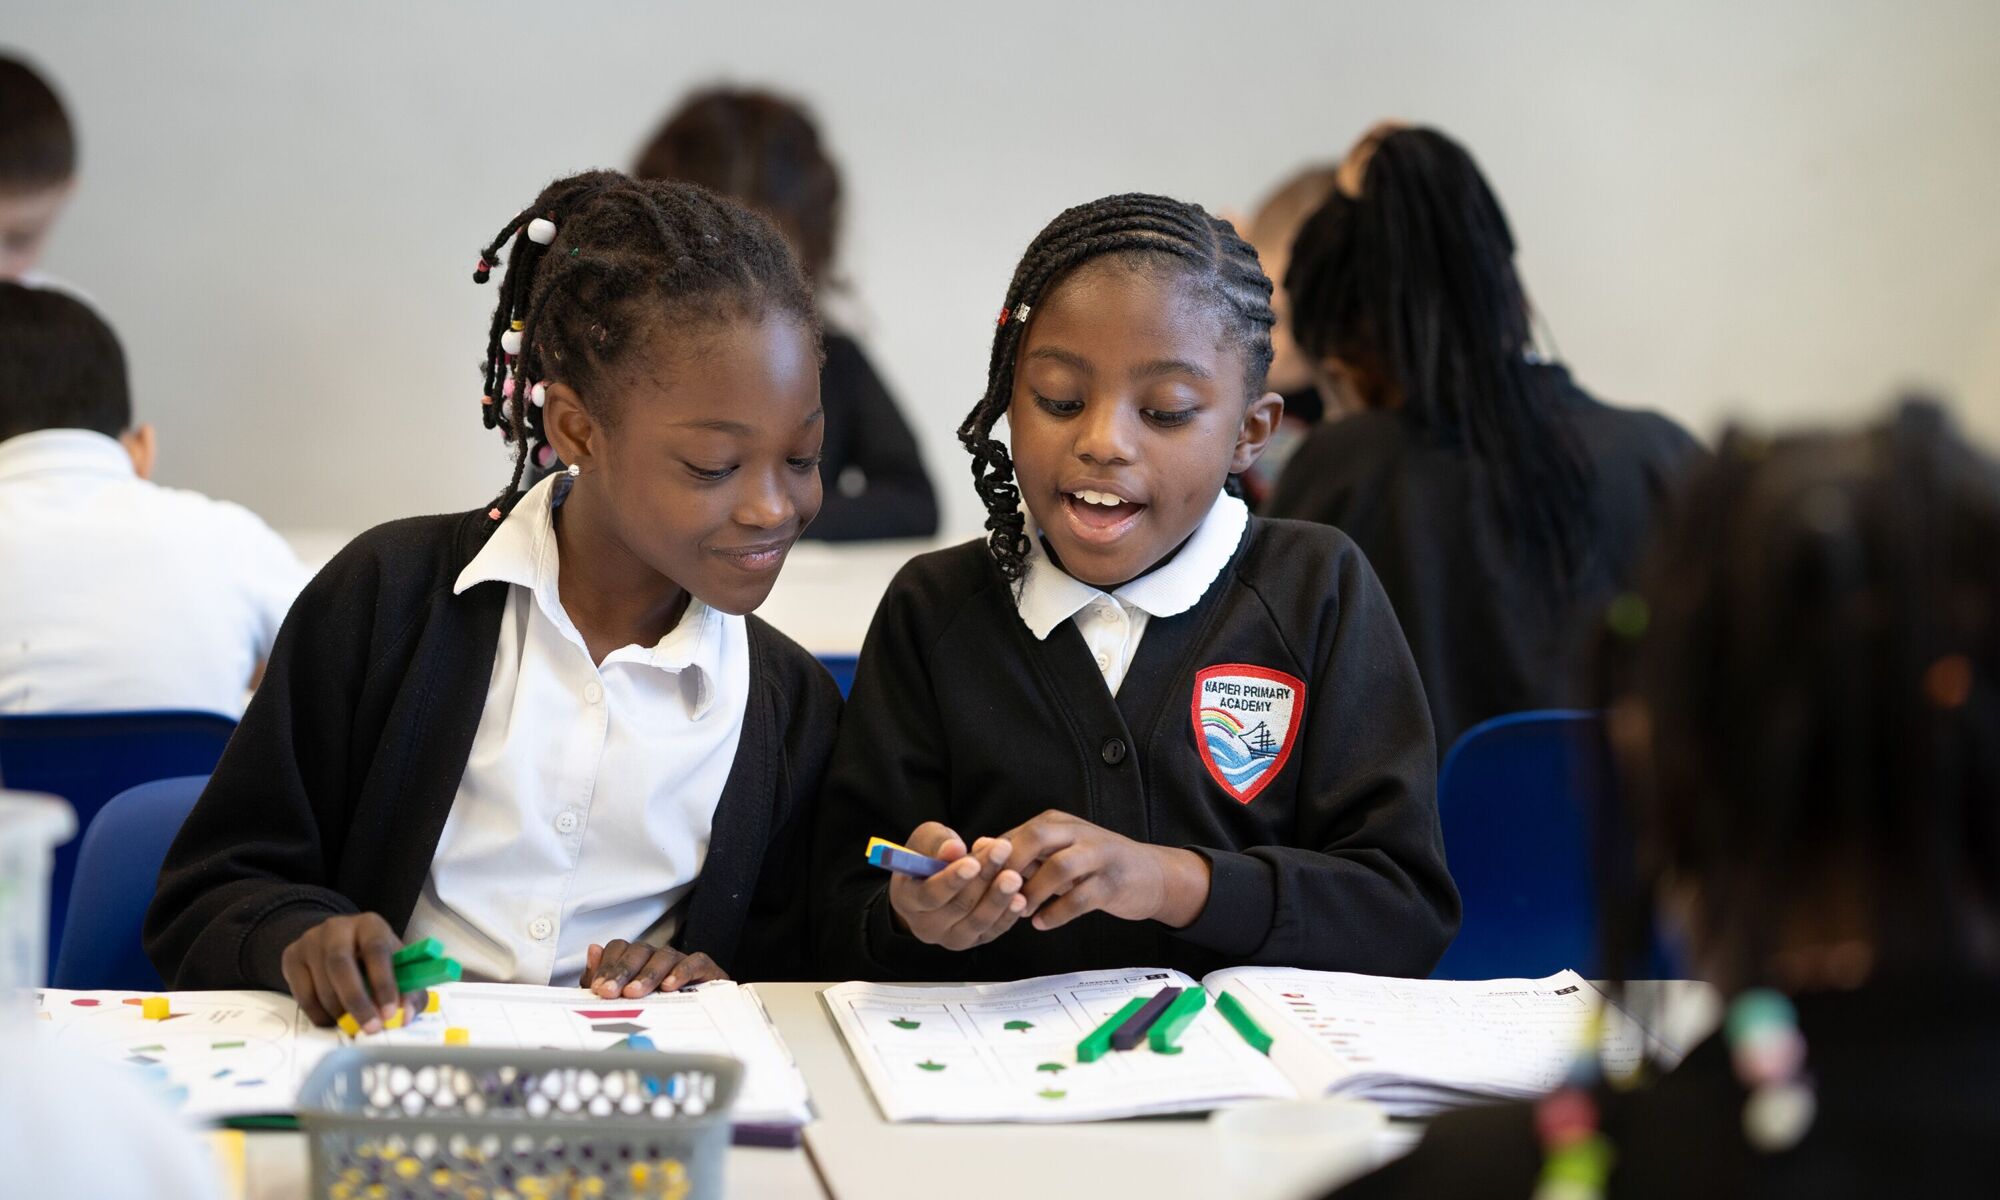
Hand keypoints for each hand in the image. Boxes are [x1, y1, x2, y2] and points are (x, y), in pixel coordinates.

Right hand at [280, 912, 424, 1030]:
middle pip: (341, 965)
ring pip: (322, 982)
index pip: (376, 950)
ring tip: (353, 1026)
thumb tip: (405, 1016)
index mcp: (370, 925)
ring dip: (339, 1011)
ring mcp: (311, 940)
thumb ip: (408, 990)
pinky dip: (319, 1014)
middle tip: (370, 1028)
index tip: (390, 1013)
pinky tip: (332, 1020)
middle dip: (357, 1001)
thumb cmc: (372, 960)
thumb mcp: (395, 966)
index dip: (384, 983)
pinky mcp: (292, 957)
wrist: (333, 944)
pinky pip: (302, 993)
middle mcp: (338, 927)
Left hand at [580, 941, 729, 996]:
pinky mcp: (706, 970)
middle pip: (639, 951)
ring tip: (634, 993)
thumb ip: (602, 979)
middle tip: (611, 992)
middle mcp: (657, 957)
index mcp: (637, 961)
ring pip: (664, 956)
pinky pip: (695, 962)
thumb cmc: (657, 1011)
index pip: (619, 948)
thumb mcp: (622, 1001)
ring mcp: (682, 961)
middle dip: (622, 971)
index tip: (599, 989)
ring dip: (647, 974)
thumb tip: (593, 949)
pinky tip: (669, 986)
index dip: (607, 966)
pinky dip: (681, 971)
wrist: (698, 1024)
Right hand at [887, 822, 1026, 950]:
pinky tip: (1020, 899)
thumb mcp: (925, 842)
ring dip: (998, 898)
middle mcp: (926, 926)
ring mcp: (950, 937)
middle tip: (1003, 851)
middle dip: (983, 878)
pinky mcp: (974, 940)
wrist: (935, 882)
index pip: (929, 894)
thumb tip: (954, 849)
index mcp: (907, 899)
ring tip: (1014, 876)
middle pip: (958, 906)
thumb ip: (938, 844)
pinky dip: (1007, 916)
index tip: (973, 862)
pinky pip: (992, 931)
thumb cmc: (928, 856)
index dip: (952, 879)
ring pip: (977, 921)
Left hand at [999, 810, 1211, 930]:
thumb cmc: (1094, 865)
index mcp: (1059, 823)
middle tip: (995, 893)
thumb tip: (980, 851)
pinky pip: (1081, 898)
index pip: (1018, 833)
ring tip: (1020, 911)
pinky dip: (1057, 913)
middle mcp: (1078, 833)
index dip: (993, 857)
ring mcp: (1098, 856)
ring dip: (1034, 892)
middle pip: (1037, 837)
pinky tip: (1041, 923)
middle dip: (1011, 865)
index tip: (975, 882)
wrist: (1150, 874)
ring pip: (1059, 867)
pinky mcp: (1112, 882)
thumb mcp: (1059, 852)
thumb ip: (1025, 854)